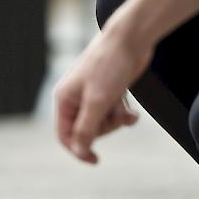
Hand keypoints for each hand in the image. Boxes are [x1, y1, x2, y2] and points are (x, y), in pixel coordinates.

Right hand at [55, 29, 151, 163]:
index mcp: (64, 99)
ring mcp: (93, 94)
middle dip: (104, 128)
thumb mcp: (98, 102)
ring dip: (116, 119)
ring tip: (123, 106)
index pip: (65, 135)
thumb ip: (86, 129)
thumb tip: (78, 152)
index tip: (95, 160)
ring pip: (103, 123)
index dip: (78, 149)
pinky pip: (114, 113)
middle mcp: (75, 97)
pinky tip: (133, 113)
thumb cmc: (110, 66)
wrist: (131, 38)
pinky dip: (124, 114)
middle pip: (87, 130)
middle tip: (114, 116)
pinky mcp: (109, 91)